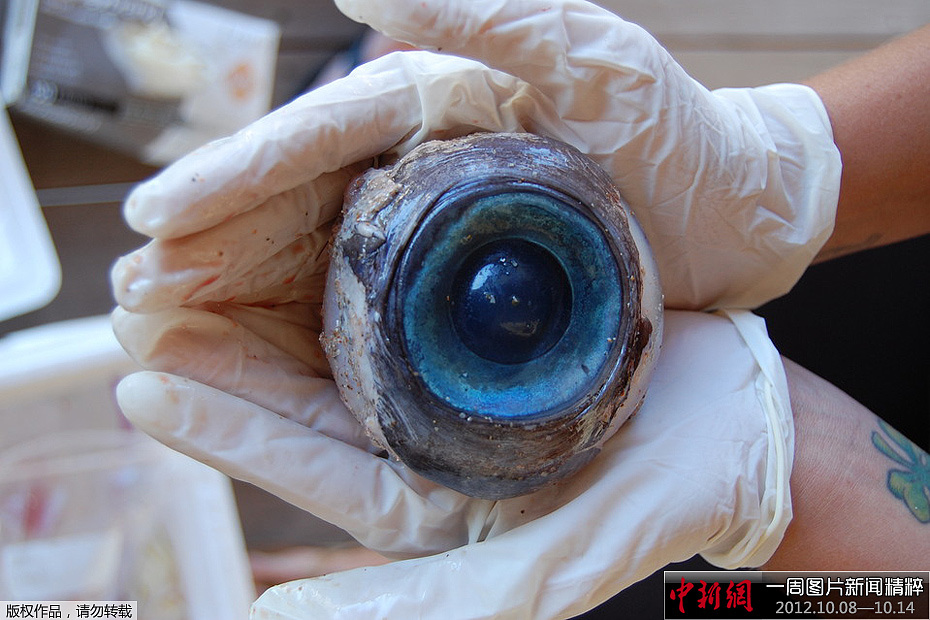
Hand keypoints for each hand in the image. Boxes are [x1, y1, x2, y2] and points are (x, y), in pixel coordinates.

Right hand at [112, 0, 839, 314]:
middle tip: (134, 293)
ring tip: (160, 334)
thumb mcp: (585, 53)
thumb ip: (479, 10)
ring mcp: (431, 237)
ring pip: (309, 268)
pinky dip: (298, 341)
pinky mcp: (454, 296)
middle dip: (207, 252)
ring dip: (233, 305)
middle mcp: (417, 171)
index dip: (230, 178)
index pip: (309, 142)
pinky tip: (245, 365)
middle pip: (289, 213)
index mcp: (431, 109)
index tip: (158, 216)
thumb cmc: (673, 129)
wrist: (736, 216)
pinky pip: (358, 316)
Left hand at [116, 310, 792, 618]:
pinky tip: (310, 228)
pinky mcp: (480, 330)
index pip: (303, 464)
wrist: (735, 428)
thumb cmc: (649, 510)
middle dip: (221, 359)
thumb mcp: (538, 573)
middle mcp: (423, 441)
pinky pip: (397, 295)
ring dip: (267, 304)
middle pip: (303, 397)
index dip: (222, 430)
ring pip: (337, 339)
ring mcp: (449, 381)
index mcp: (422, 500)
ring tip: (196, 265)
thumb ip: (424, 612)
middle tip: (141, 311)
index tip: (145, 383)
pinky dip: (347, 265)